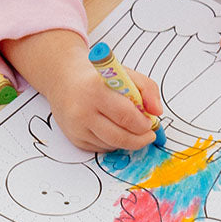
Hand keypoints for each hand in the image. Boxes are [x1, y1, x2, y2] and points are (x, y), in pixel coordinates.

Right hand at [4, 30, 162, 152]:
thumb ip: (147, 89)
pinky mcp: (74, 139)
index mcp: (96, 90)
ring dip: (127, 141)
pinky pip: (102, 148)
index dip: (143, 123)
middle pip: (120, 137)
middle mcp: (82, 111)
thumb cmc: (97, 78)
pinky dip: (112, 142)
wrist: (64, 81)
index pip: (126, 116)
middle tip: (147, 135)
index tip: (150, 122)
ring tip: (129, 128)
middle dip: (140, 139)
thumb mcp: (125, 73)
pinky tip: (112, 129)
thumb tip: (156, 112)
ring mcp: (77, 127)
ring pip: (112, 145)